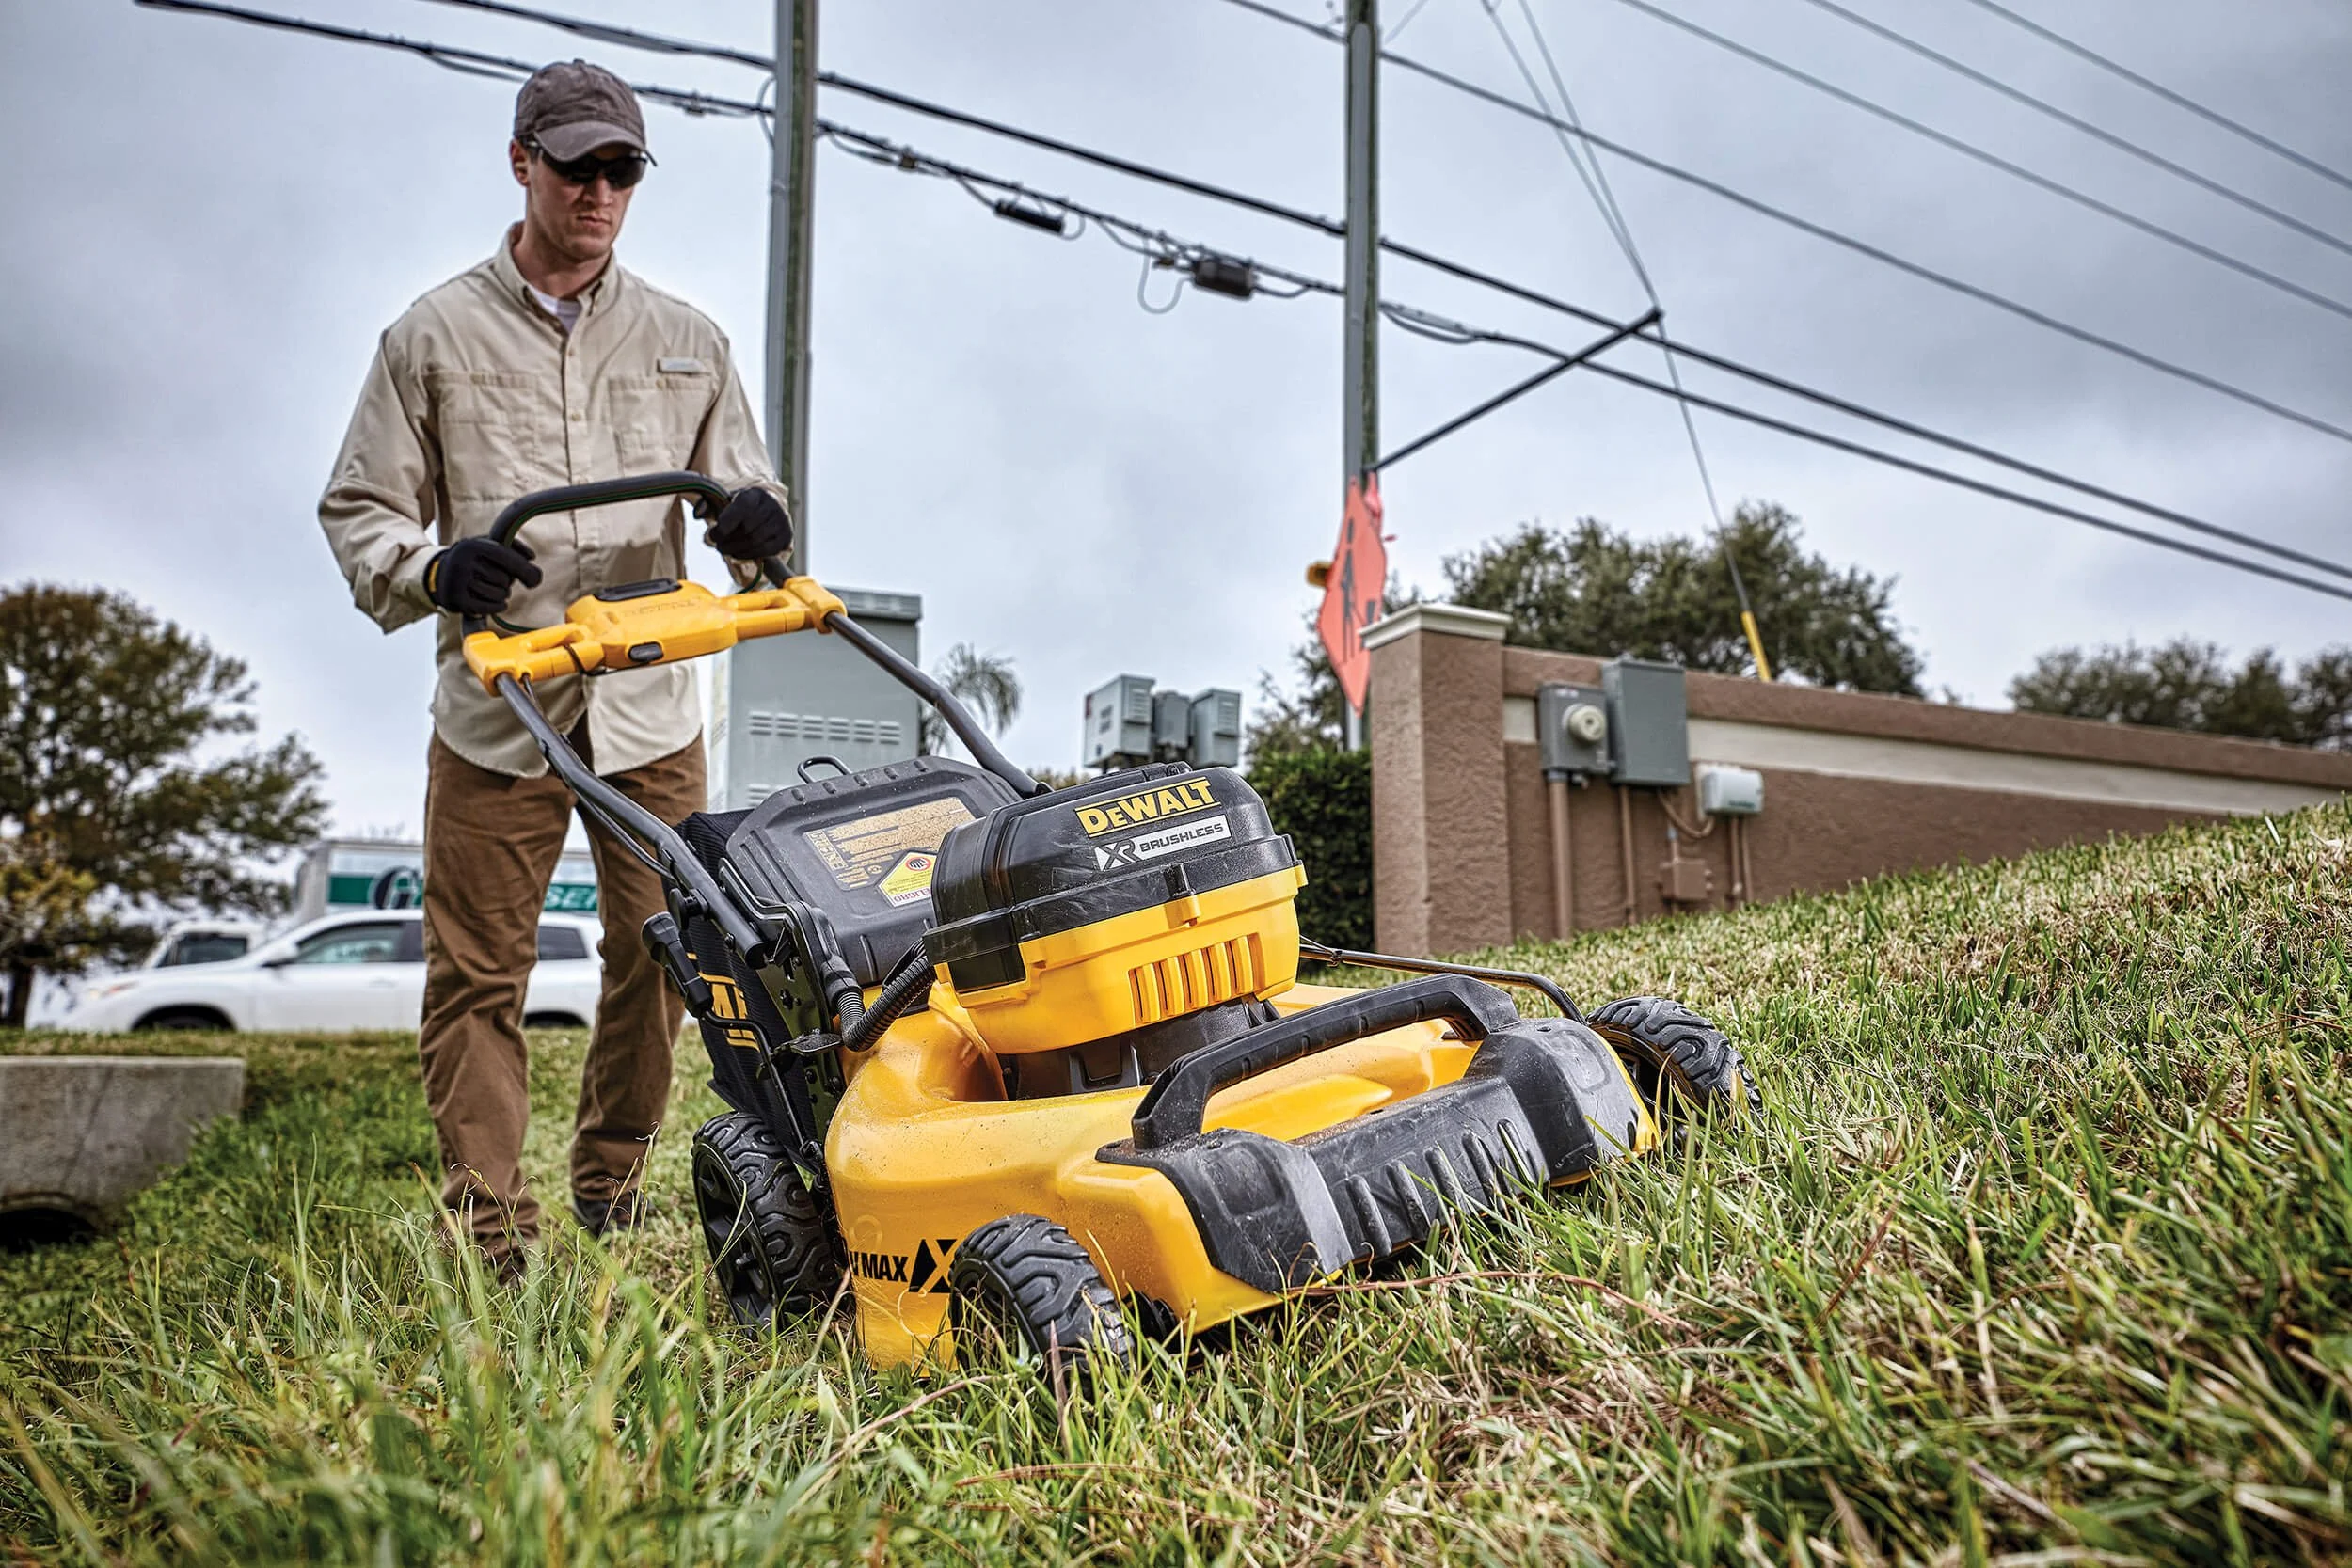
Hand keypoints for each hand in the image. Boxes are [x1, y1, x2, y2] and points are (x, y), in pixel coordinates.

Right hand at [427, 537, 541, 615]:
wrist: (439, 574)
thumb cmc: (473, 558)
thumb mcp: (488, 544)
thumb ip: (513, 546)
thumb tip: (531, 557)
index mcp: (472, 546)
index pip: (506, 557)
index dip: (524, 568)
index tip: (535, 578)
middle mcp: (463, 563)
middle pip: (504, 579)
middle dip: (507, 582)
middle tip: (497, 579)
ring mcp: (458, 583)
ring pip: (499, 594)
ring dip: (503, 595)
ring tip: (492, 588)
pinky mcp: (458, 601)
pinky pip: (491, 608)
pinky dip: (499, 606)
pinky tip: (497, 602)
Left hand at [705, 487, 793, 562]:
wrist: (767, 507)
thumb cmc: (742, 506)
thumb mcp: (725, 500)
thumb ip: (709, 505)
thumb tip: (698, 513)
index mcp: (754, 494)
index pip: (740, 510)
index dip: (724, 526)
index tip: (713, 534)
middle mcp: (771, 506)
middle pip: (746, 530)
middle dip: (728, 541)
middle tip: (718, 545)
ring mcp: (781, 522)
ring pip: (755, 542)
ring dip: (737, 550)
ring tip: (727, 549)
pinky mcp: (785, 537)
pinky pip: (765, 551)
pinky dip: (748, 555)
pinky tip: (739, 553)